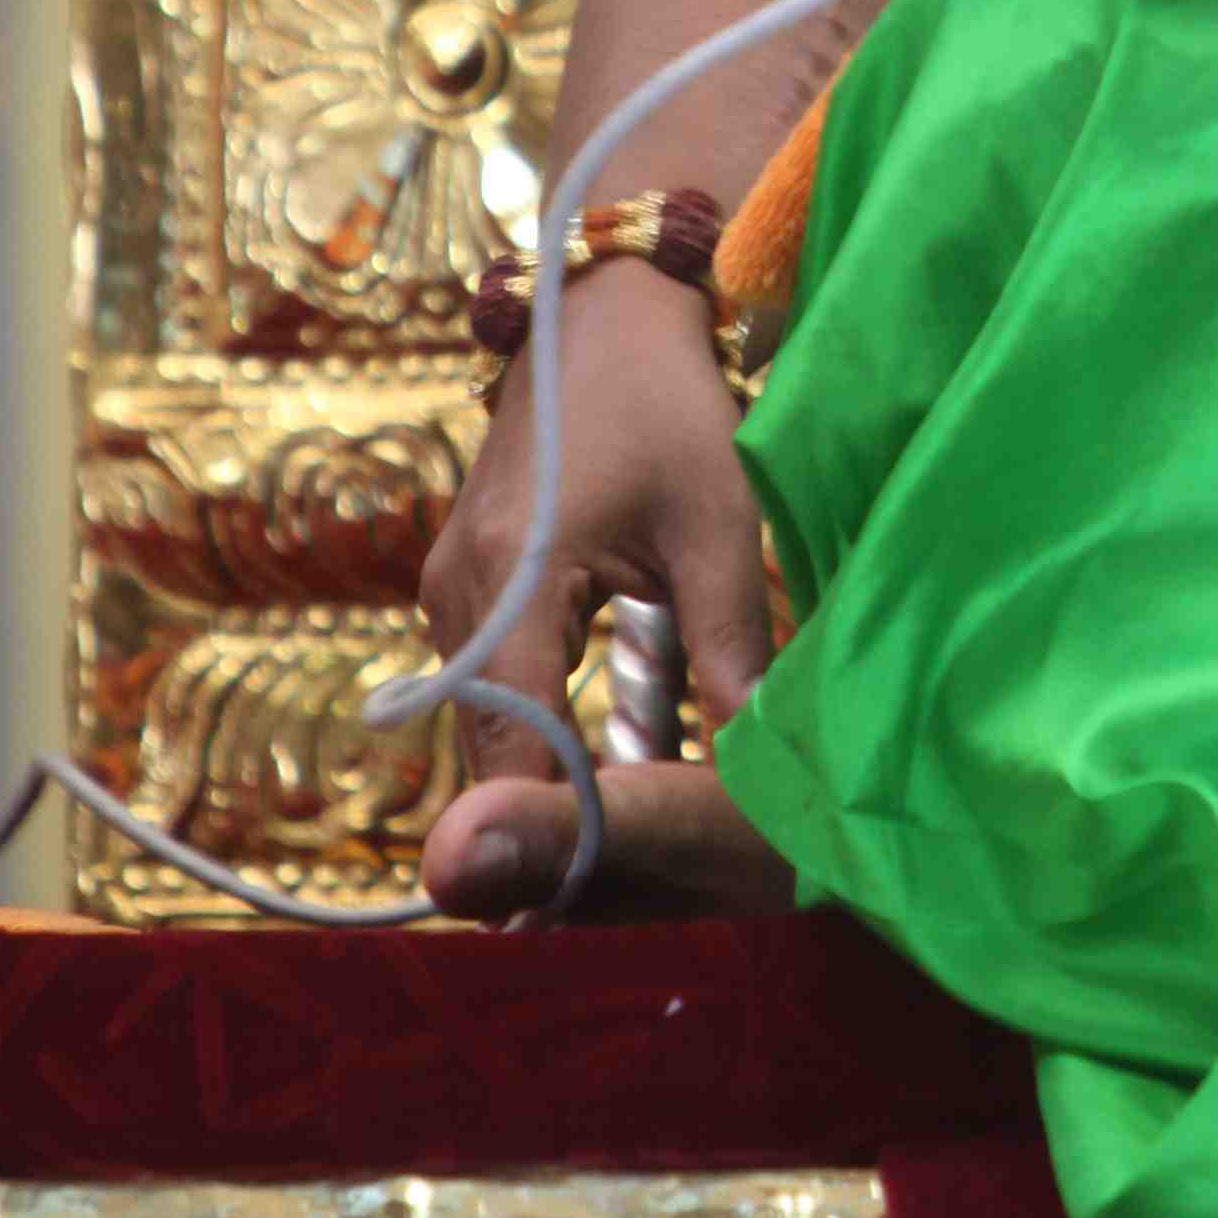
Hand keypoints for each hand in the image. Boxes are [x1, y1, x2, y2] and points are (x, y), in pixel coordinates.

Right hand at [413, 271, 774, 917]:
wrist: (598, 311)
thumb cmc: (668, 405)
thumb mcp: (717, 524)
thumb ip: (733, 646)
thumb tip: (769, 761)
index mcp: (512, 581)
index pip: (515, 743)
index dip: (552, 825)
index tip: (592, 901)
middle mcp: (457, 596)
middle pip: (490, 750)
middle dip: (548, 819)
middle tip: (616, 906)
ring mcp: (449, 590)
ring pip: (486, 725)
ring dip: (544, 778)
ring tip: (616, 855)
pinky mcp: (463, 586)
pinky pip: (489, 687)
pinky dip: (536, 731)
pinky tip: (600, 769)